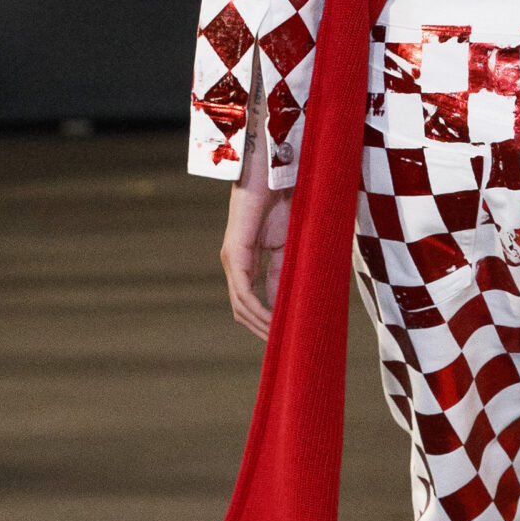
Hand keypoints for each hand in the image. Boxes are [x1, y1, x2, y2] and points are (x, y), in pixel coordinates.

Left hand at [221, 175, 292, 338]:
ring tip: (280, 338)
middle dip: (261, 330)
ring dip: (259, 324)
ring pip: (240, 304)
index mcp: (245, 261)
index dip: (265, 322)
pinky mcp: (235, 252)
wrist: (275, 173)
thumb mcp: (288, 247)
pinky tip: (273, 320)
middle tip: (283, 347)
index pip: (250, 301)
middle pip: (241, 309)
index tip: (283, 338)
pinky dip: (258, 308)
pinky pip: (243, 290)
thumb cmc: (283, 202)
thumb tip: (281, 301)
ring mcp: (232, 258)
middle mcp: (234, 262)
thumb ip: (282, 273)